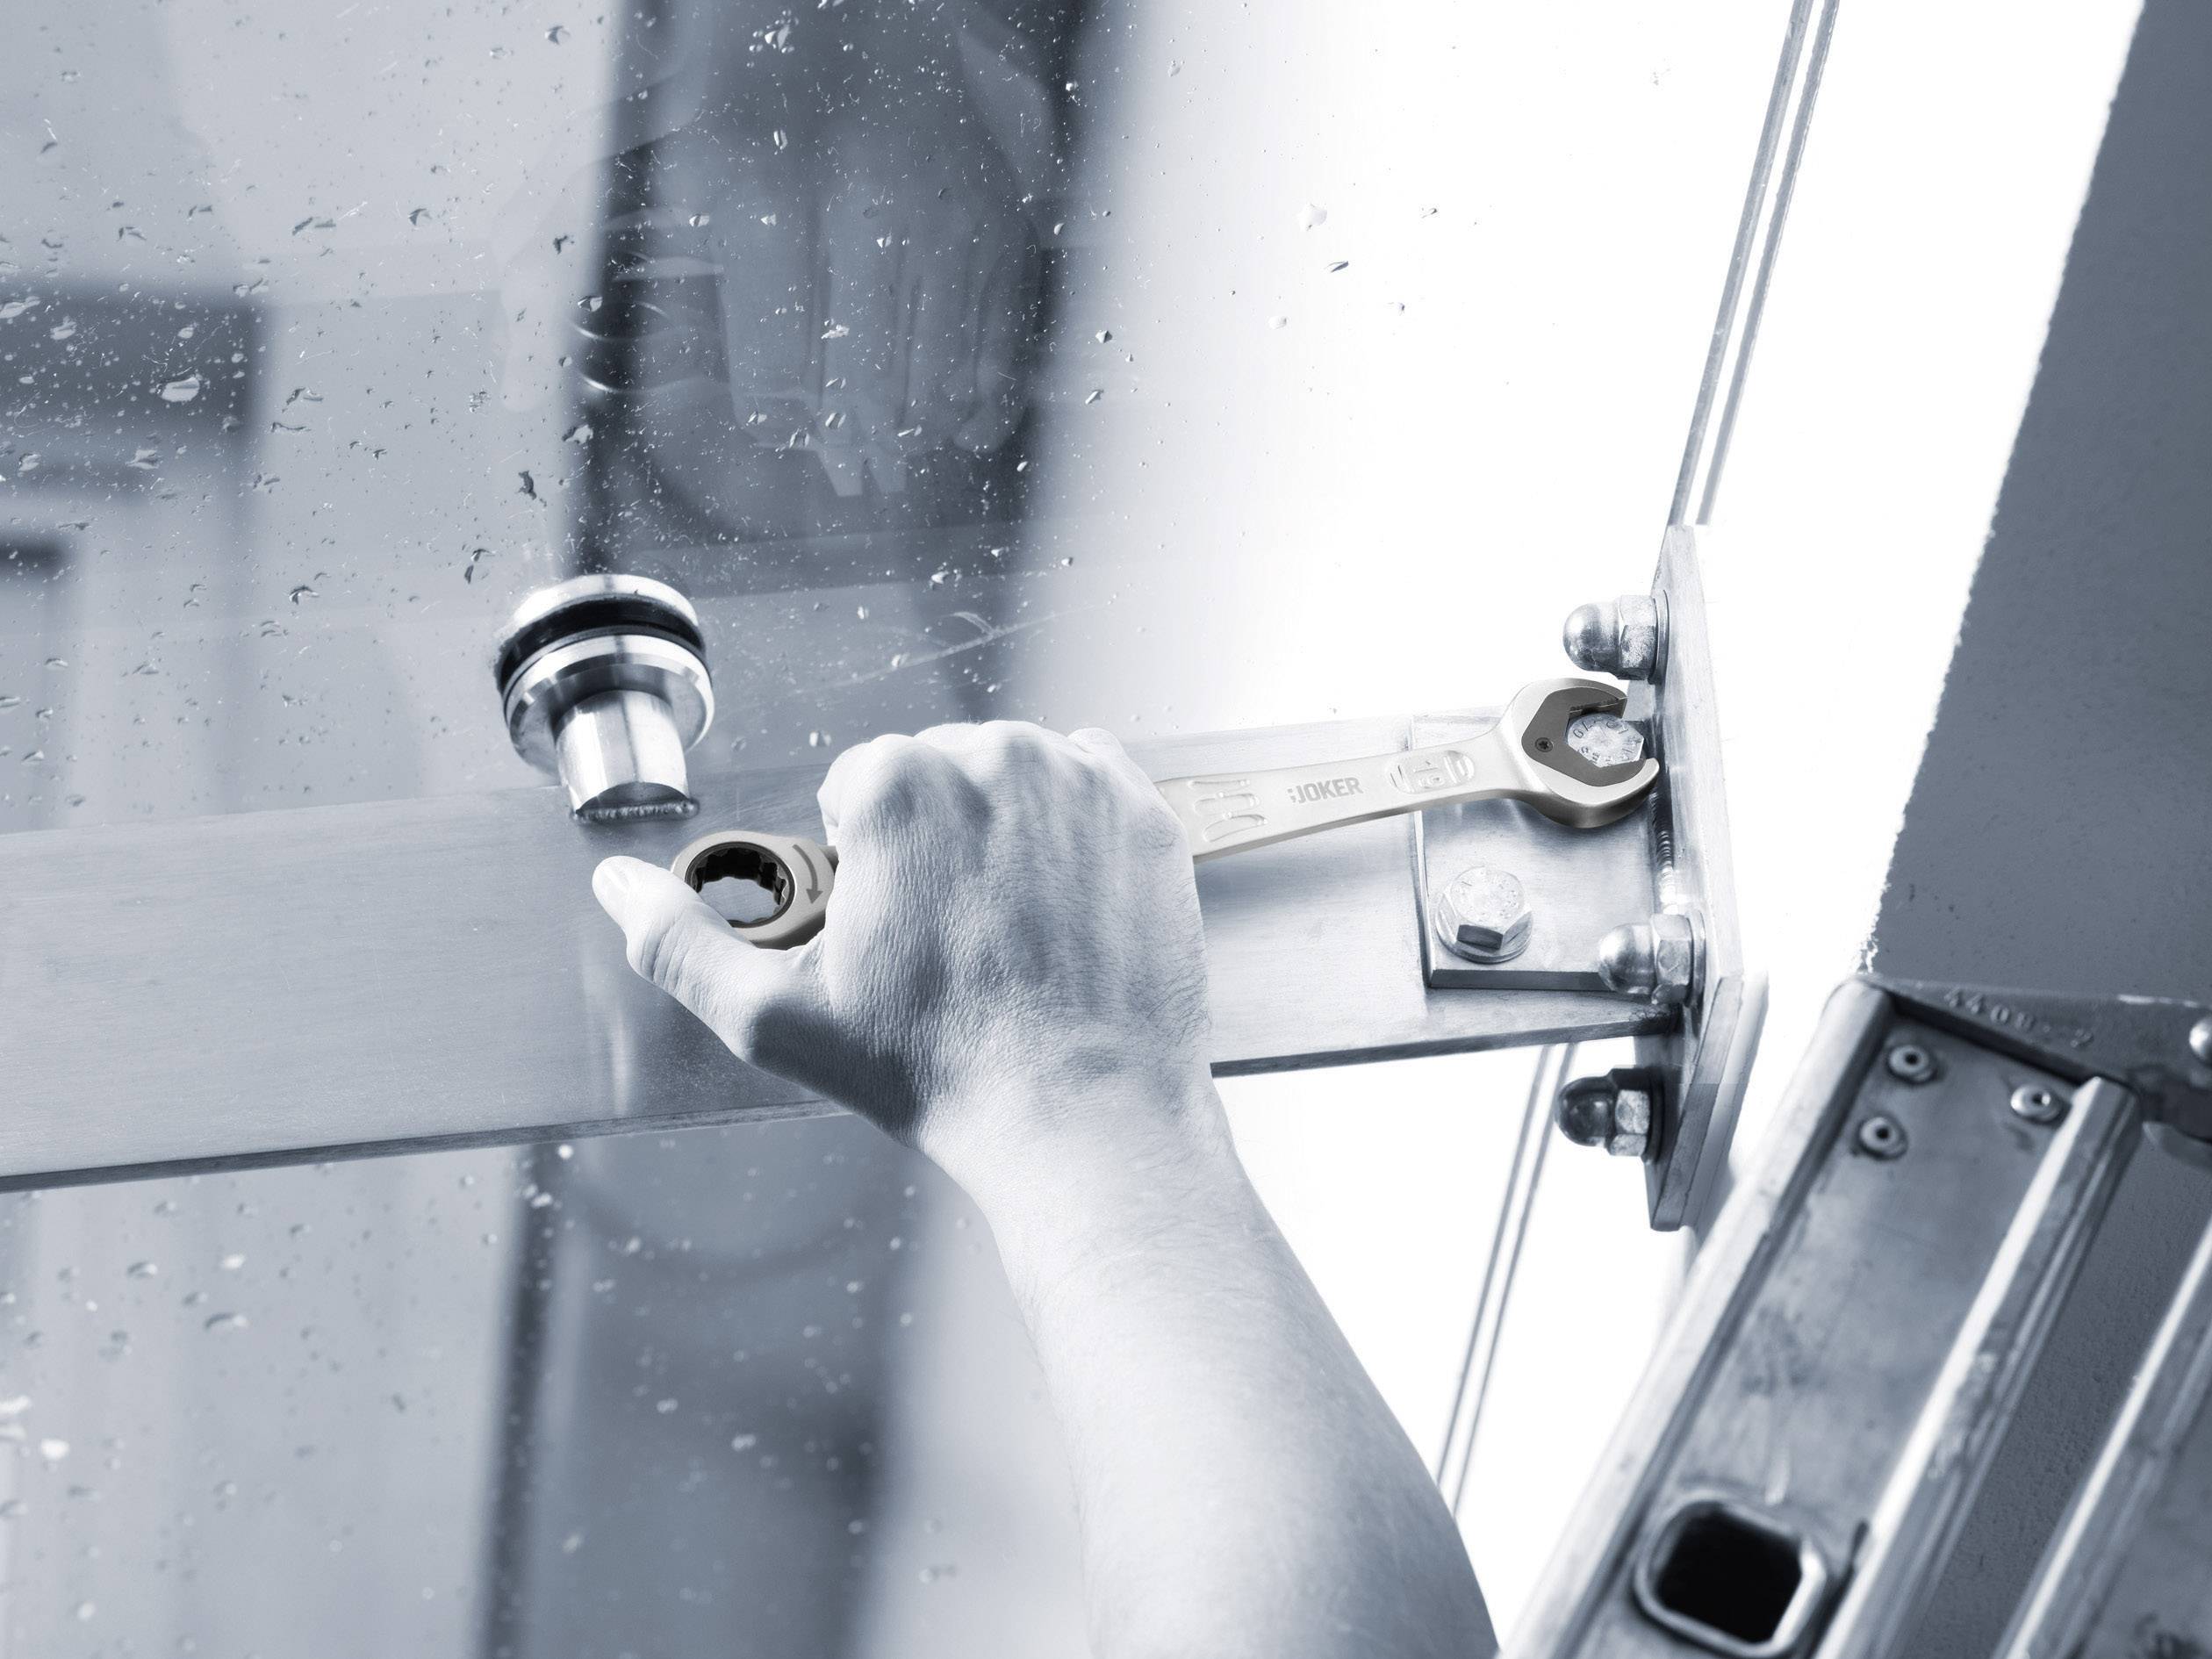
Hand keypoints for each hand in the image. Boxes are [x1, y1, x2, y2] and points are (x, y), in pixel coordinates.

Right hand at [591, 723, 1215, 1182]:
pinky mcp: (1144, 815)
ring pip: (1015, 776)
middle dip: (933, 837)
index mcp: (902, 782)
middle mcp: (998, 757)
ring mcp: (1082, 782)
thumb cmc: (940, 1068)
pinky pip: (1091, 785)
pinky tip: (1059, 904)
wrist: (1080, 1115)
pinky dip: (1072, 832)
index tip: (890, 926)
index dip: (863, 861)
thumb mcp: (775, 1017)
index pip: (857, 784)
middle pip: (938, 772)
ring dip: (1002, 830)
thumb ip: (678, 941)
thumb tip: (618, 887)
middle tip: (947, 939)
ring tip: (1005, 928)